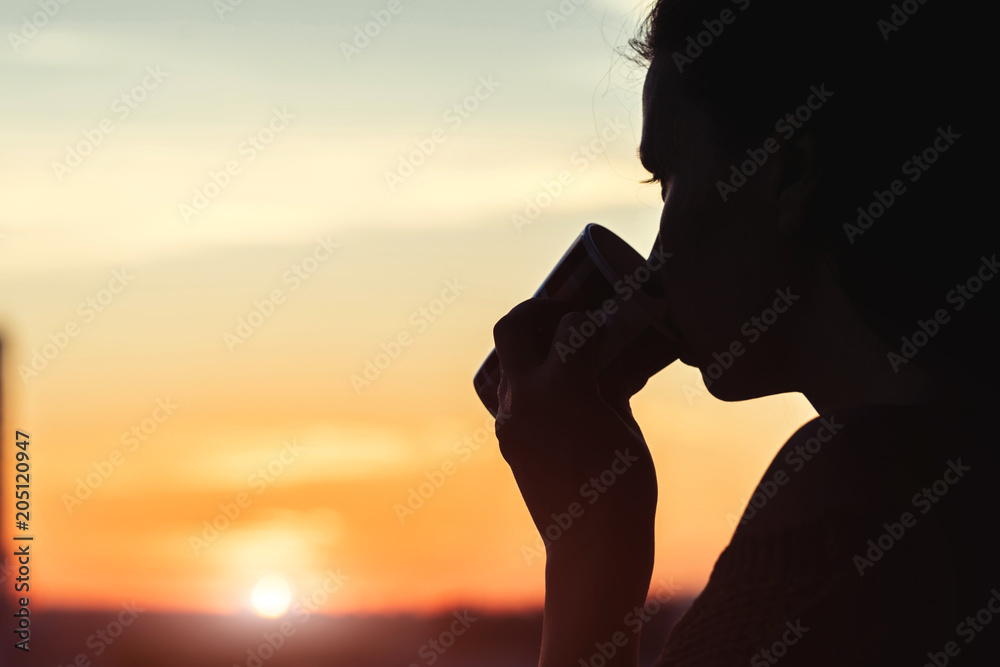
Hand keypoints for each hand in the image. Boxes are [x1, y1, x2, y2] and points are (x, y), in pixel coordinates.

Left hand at [492, 297, 676, 558]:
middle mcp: (527, 396)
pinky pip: (507, 397)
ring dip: (527, 351)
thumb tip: (606, 365)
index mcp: (564, 385)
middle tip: (565, 316)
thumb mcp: (625, 425)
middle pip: (511, 328)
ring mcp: (510, 421)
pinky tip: (558, 396)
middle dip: (536, 312)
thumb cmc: (625, 486)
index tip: (606, 322)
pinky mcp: (508, 443)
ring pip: (503, 364)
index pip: (572, 327)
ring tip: (560, 356)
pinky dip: (528, 386)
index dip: (592, 319)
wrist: (592, 546)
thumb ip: (609, 387)